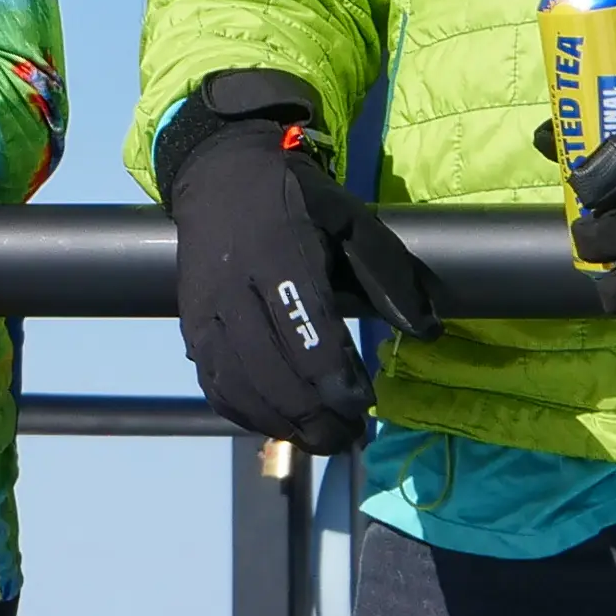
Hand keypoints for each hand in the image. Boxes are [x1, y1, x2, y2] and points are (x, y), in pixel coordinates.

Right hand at [154, 72, 439, 449]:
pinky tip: (278, 425)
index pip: (307, 336)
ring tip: (322, 440)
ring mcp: (206, 312)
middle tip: (351, 436)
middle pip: (273, 374)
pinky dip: (246, 414)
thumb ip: (389, 273)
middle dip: (315, 417)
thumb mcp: (350, 219)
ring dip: (283, 425)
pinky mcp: (190, 328)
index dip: (337, 381)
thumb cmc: (294, 200)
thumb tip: (425, 330)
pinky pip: (214, 385)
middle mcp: (235, 290)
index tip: (365, 403)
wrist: (217, 175)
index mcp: (279, 257)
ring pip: (240, 388)